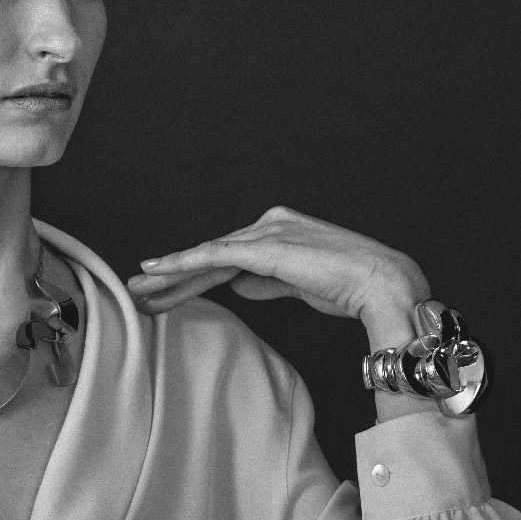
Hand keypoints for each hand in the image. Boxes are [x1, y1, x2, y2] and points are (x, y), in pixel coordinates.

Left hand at [125, 206, 430, 329]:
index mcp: (281, 230)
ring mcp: (266, 233)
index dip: (194, 277)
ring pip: (206, 257)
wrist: (382, 285)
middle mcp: (269, 225)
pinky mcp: (263, 248)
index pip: (228, 257)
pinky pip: (213, 256)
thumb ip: (269, 281)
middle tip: (138, 291)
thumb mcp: (301, 285)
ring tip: (138, 291)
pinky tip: (157, 271)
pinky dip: (182, 264)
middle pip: (211, 255)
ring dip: (169, 276)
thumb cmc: (351, 288)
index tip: (165, 294)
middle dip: (172, 277)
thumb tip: (240, 285)